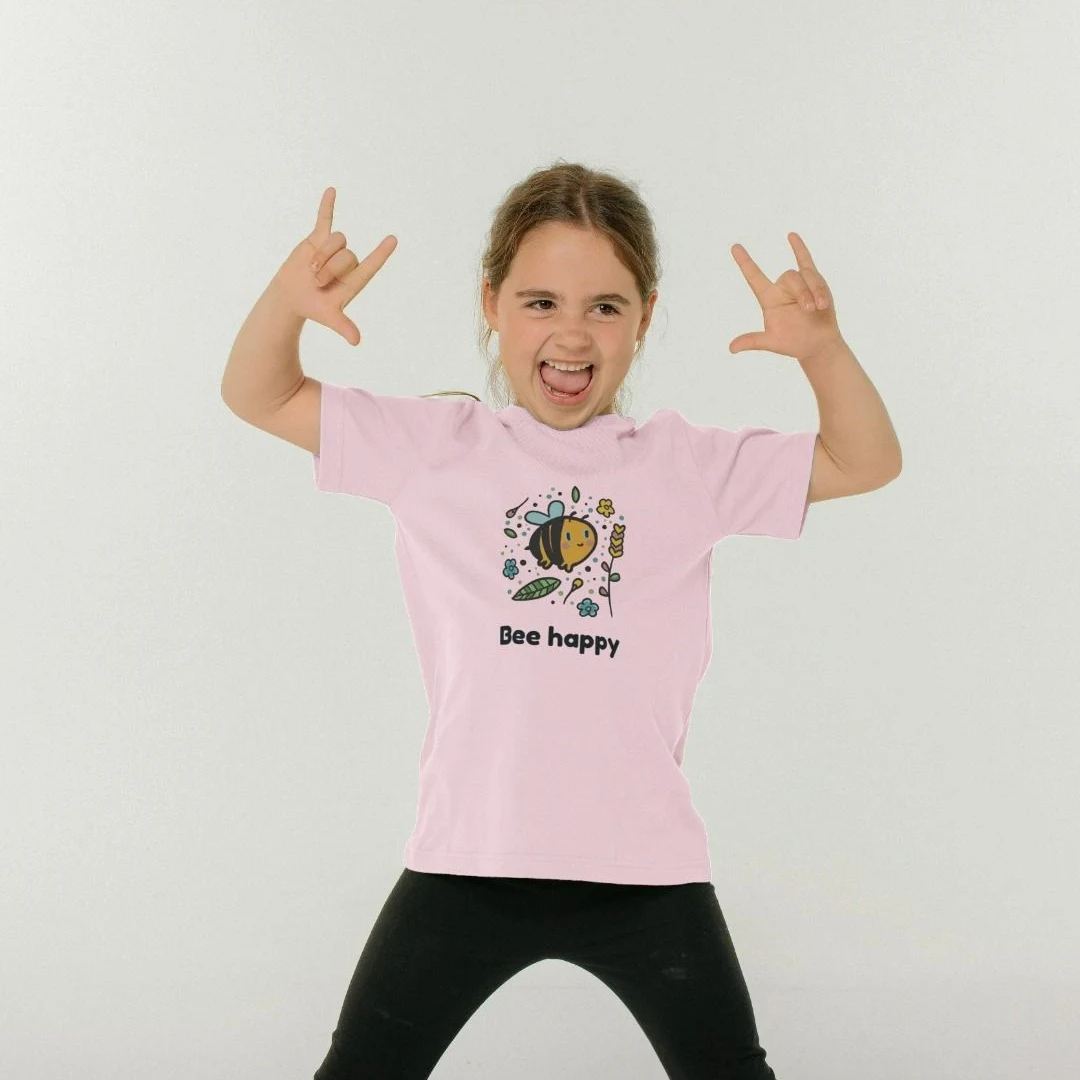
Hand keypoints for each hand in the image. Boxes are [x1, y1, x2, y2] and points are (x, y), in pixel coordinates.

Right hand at [270, 187, 397, 345]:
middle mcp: (348, 262)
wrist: (291, 296)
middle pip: (346, 253)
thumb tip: (356, 341)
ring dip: (320, 255)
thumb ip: (343, 326)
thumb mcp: (329, 317)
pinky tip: (332, 190)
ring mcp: (334, 249)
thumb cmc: (313, 307)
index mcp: (355, 279)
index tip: (393, 239)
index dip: (381, 253)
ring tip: (311, 270)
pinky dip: (327, 205)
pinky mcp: (318, 239)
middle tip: (318, 281)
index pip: (372, 264)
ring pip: (334, 241)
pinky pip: (324, 219)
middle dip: (328, 268)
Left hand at [728, 233, 841, 361]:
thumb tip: (731, 348)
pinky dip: (802, 252)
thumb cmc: (793, 342)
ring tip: (819, 307)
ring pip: (805, 274)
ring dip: (814, 291)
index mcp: (769, 299)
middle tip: (809, 309)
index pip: (754, 277)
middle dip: (802, 292)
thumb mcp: (771, 342)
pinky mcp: (816, 282)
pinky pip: (809, 263)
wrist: (817, 345)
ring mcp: (800, 284)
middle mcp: (782, 289)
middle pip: (789, 276)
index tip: (734, 247)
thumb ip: (752, 340)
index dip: (744, 263)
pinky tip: (792, 237)